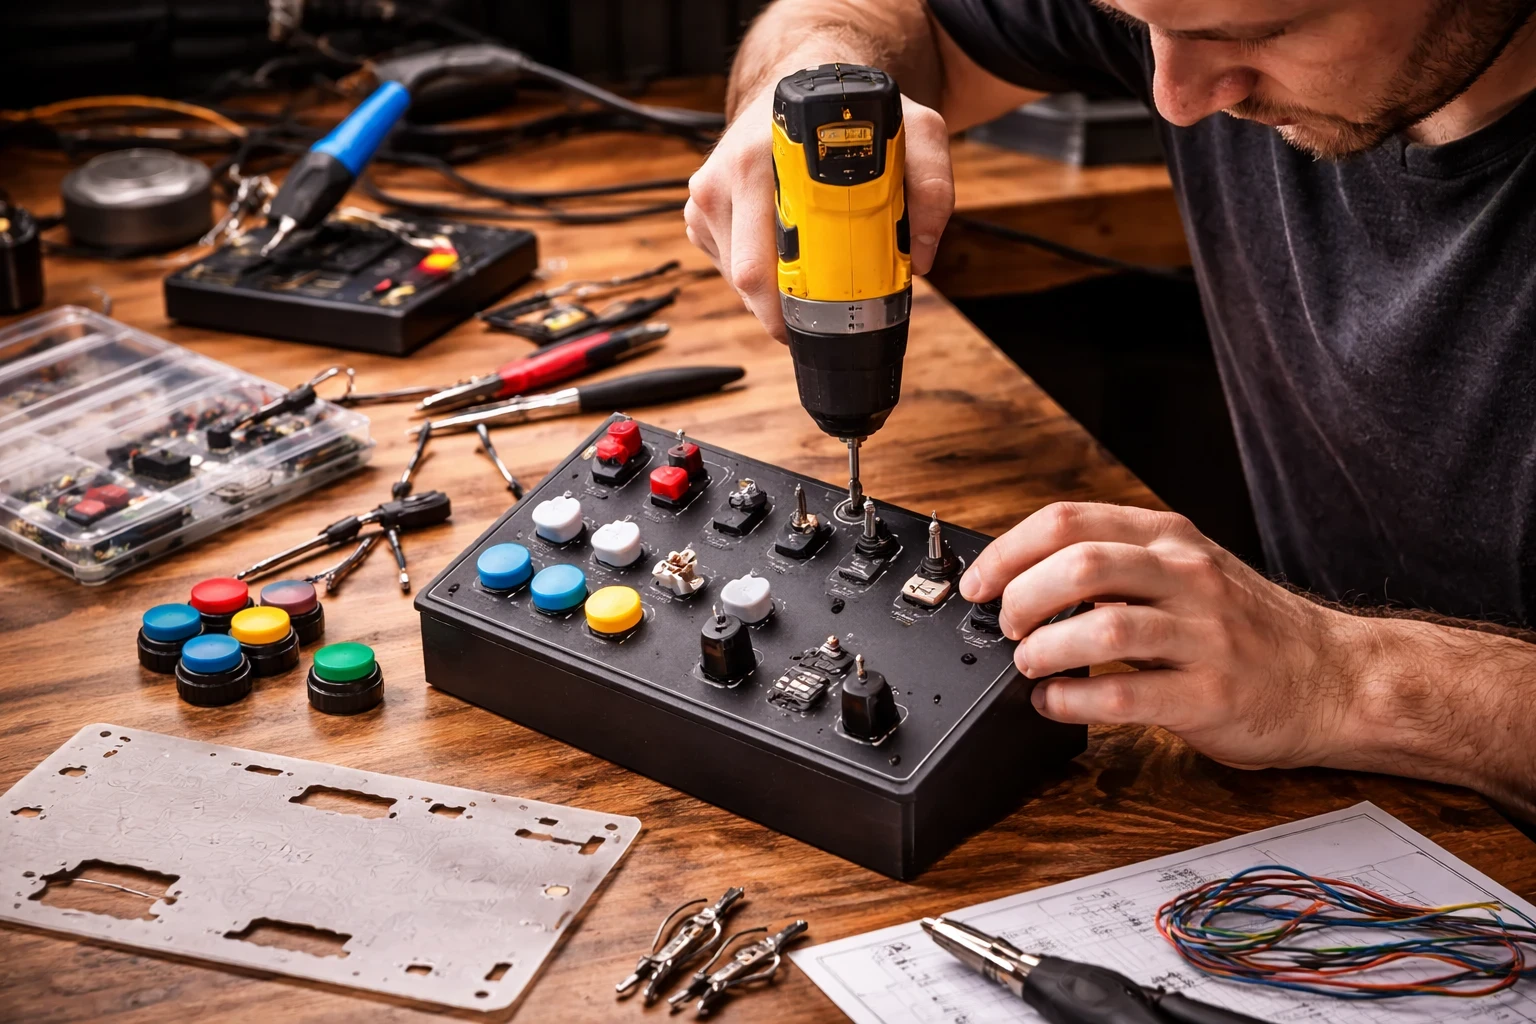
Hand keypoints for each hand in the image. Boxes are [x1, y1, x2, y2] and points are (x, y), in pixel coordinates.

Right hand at [684, 87, 954, 340]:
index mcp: (757, 160)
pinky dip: (760, 276)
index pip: (760, 262)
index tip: (829, 314)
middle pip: (746, 280)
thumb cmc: (851, 114)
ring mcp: (705, 198)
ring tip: (811, 275)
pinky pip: (727, 267)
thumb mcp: (913, 130)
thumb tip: (922, 256)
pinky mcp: (700, 214)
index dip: (794, 300)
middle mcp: (721, 178)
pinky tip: (785, 255)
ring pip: (736, 280)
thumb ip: (932, 186)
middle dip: (787, 310)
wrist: (803, 84)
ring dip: (774, 292)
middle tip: (828, 313)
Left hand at [958, 502, 1364, 771]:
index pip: (1069, 521)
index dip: (1008, 551)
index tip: (979, 583)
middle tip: (1005, 626)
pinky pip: (1125, 694)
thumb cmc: (1248, 627)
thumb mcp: (1187, 569)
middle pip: (1079, 565)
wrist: (1337, 678)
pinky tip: (1054, 703)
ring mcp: (1203, 636)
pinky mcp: (1211, 696)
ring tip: (1028, 665)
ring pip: (1101, 626)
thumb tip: (1027, 574)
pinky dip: (1072, 700)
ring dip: (1043, 648)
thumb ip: (1120, 563)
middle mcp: (1187, 577)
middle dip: (1021, 598)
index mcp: (1170, 539)